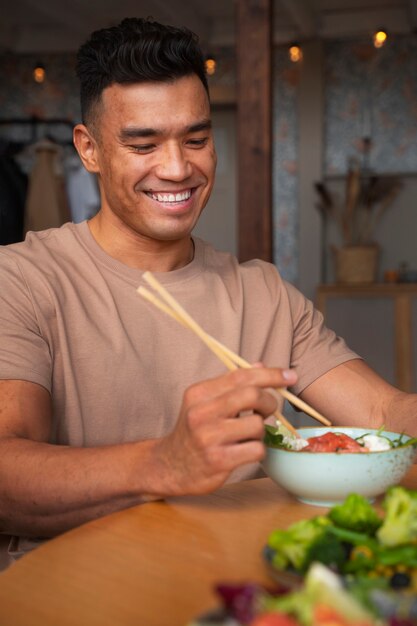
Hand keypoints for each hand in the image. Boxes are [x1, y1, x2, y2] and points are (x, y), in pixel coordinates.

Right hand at [152, 366, 296, 495]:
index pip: (241, 376)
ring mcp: (209, 437)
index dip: (270, 374)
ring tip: (249, 435)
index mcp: (199, 393)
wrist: (169, 466)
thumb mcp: (206, 403)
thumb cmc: (193, 431)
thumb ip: (232, 385)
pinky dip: (258, 449)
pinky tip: (246, 450)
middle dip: (269, 402)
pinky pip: (256, 449)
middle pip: (252, 395)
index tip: (290, 376)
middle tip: (268, 411)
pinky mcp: (218, 460)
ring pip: (257, 425)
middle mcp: (201, 412)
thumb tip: (260, 366)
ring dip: (261, 431)